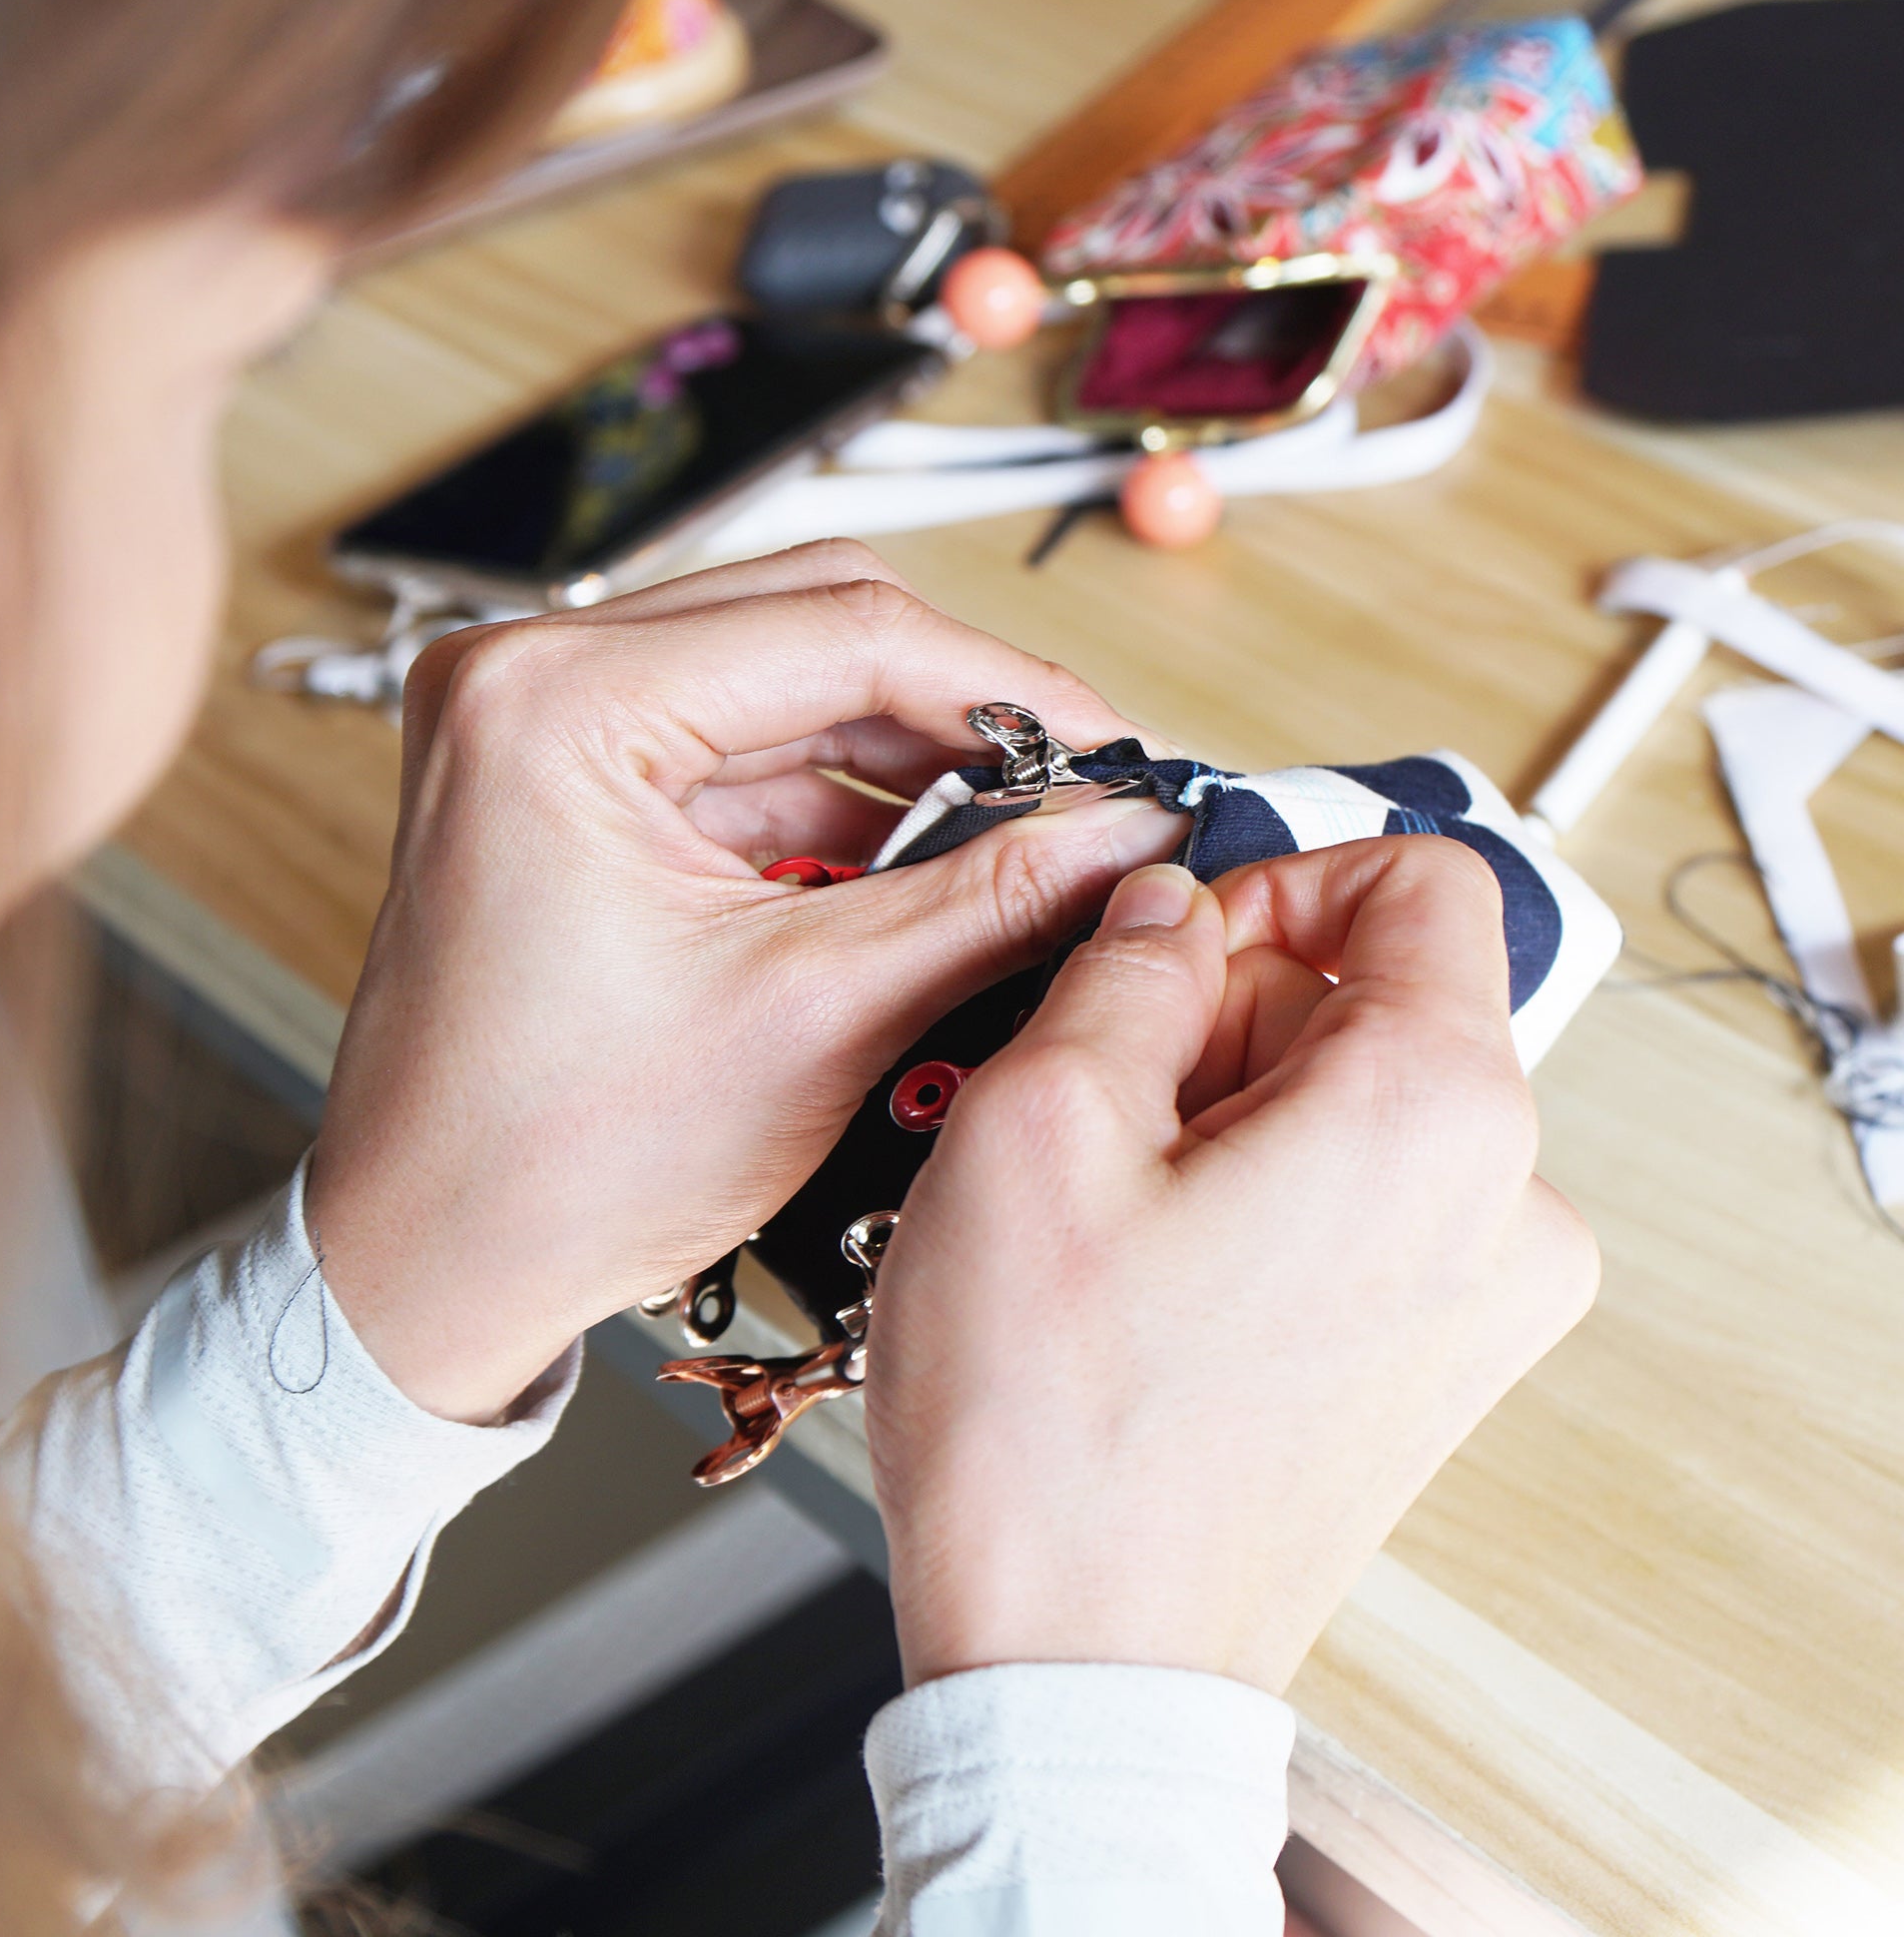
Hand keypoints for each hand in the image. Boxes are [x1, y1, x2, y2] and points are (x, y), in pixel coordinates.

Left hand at [308, 545, 1181, 1421]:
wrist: (428, 1264)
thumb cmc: (551, 1165)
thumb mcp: (813, 1020)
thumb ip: (991, 905)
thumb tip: (1122, 834)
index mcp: (556, 704)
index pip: (842, 628)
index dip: (1012, 688)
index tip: (1119, 748)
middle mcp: (529, 677)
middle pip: (815, 621)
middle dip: (965, 710)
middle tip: (1080, 787)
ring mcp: (540, 722)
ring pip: (789, 677)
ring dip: (912, 753)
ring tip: (1021, 832)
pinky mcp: (568, 779)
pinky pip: (743, 745)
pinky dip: (846, 797)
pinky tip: (932, 858)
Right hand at [866, 840, 1598, 1695]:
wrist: (1079, 1667)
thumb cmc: (1058, 1438)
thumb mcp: (1040, 1124)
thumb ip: (1127, 966)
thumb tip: (1168, 909)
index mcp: (1436, 1115)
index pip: (1424, 879)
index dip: (1279, 874)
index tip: (1180, 939)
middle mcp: (1502, 1207)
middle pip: (1374, 996)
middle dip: (1227, 1010)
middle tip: (1099, 1097)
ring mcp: (1480, 1299)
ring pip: (1351, 1101)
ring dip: (1222, 1108)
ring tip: (1110, 1209)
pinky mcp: (1435, 1361)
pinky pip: (1356, 1201)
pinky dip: (1254, 1192)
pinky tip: (1149, 1267)